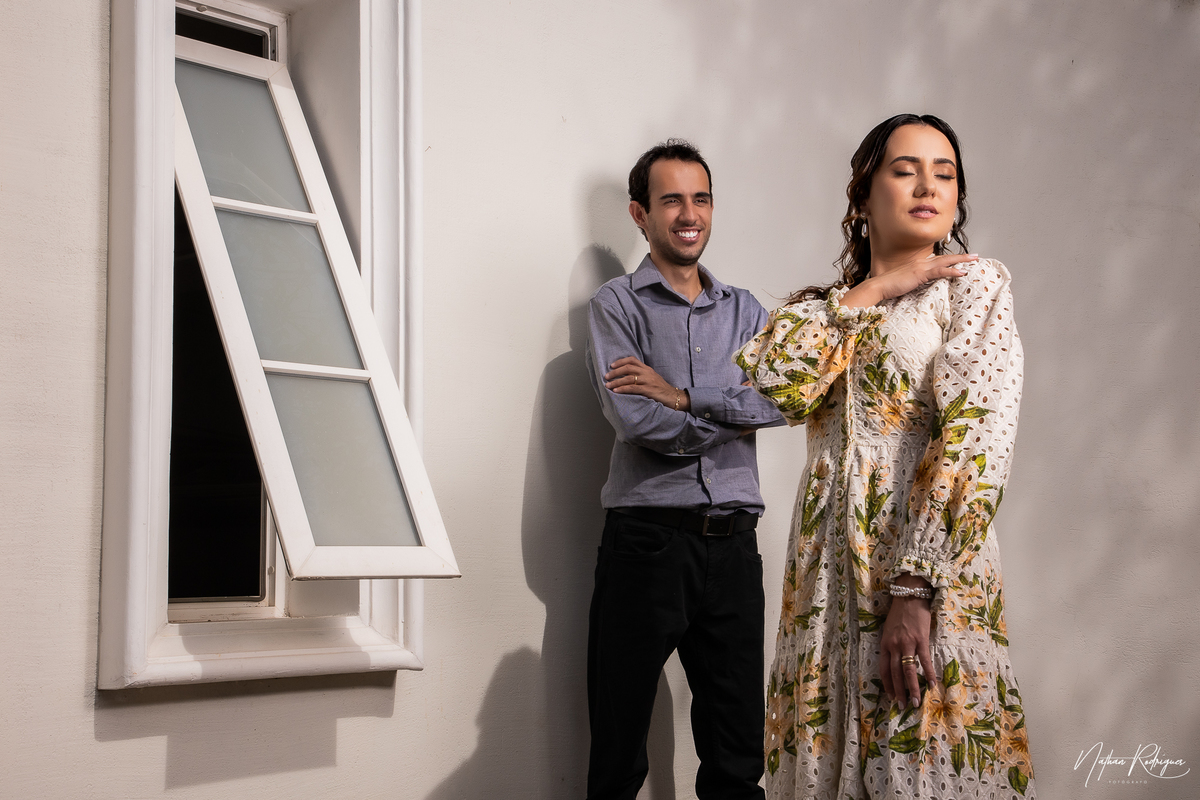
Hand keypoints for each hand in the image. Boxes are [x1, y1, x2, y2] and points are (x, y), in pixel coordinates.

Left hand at [605, 357, 688, 410]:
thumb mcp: (651, 378)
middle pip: (628, 368)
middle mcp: (647, 372)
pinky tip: (616, 391)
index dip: (621, 361)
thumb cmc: (660, 388)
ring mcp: (648, 381)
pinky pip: (633, 388)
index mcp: (647, 368)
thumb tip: (626, 375)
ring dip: (616, 382)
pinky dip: (623, 389)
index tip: (612, 366)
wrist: (673, 396)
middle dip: (615, 372)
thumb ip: (641, 374)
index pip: (632, 360)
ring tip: (608, 385)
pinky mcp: (648, 390)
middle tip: (606, 376)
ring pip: (628, 378)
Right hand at [840, 253, 977, 307]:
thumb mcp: (904, 284)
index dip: (950, 260)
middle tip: (974, 256)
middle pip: (944, 258)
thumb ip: (914, 283)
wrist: (878, 287)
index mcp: (917, 265)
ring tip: (974, 260)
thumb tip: (920, 287)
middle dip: (960, 257)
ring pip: (945, 261)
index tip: (961, 261)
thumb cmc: (888, 288)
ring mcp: (921, 267)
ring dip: (961, 260)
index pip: (937, 261)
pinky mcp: (920, 273)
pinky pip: (939, 271)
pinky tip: (962, 271)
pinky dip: (951, 270)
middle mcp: (920, 263)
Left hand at [879, 578, 934, 707]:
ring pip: (908, 671)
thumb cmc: (899, 613)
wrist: (909, 595)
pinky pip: (924, 660)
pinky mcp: (921, 639)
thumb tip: (894, 660)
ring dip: (912, 688)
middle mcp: (894, 646)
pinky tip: (933, 684)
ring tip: (916, 702)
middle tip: (903, 706)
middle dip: (899, 692)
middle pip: (895, 674)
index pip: (884, 669)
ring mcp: (907, 643)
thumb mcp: (889, 630)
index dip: (888, 685)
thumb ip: (891, 645)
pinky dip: (929, 674)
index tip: (891, 697)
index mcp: (885, 644)